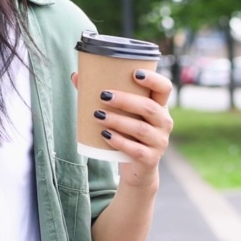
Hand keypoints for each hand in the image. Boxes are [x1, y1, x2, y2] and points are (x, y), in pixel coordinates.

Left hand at [71, 68, 173, 188]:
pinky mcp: (151, 159)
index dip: (153, 79)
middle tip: (103, 96)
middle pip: (149, 108)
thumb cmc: (127, 132)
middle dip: (126, 100)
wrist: (136, 167)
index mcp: (159, 106)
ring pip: (141, 129)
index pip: (164, 88)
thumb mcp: (122, 113)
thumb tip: (76, 76)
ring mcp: (159, 142)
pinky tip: (106, 135)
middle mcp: (163, 122)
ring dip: (118, 121)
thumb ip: (103, 95)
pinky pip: (136, 150)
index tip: (135, 73)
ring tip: (98, 115)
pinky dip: (120, 142)